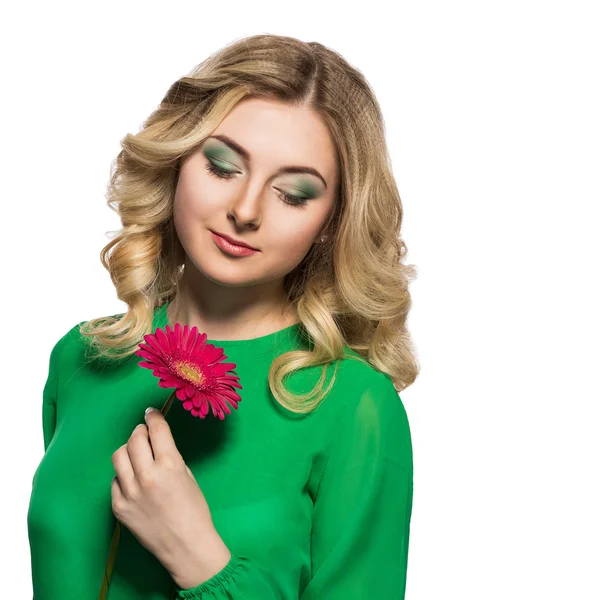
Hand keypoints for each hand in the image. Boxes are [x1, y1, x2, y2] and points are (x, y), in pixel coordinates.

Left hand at [111, 408, 230, 587]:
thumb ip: (169, 457)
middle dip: (140, 431)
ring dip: (129, 450)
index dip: (153, 417)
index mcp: (169, 465)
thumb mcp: (187, 475)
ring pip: (119, 456)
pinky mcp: (118, 506)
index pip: (156, 429)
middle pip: (134, 439)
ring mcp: (129, 492)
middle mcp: (146, 475)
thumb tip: (155, 443)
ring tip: (137, 456)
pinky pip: (115, 480)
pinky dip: (124, 475)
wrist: (186, 545)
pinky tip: (134, 481)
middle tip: (145, 434)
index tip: (151, 412)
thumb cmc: (194, 509)